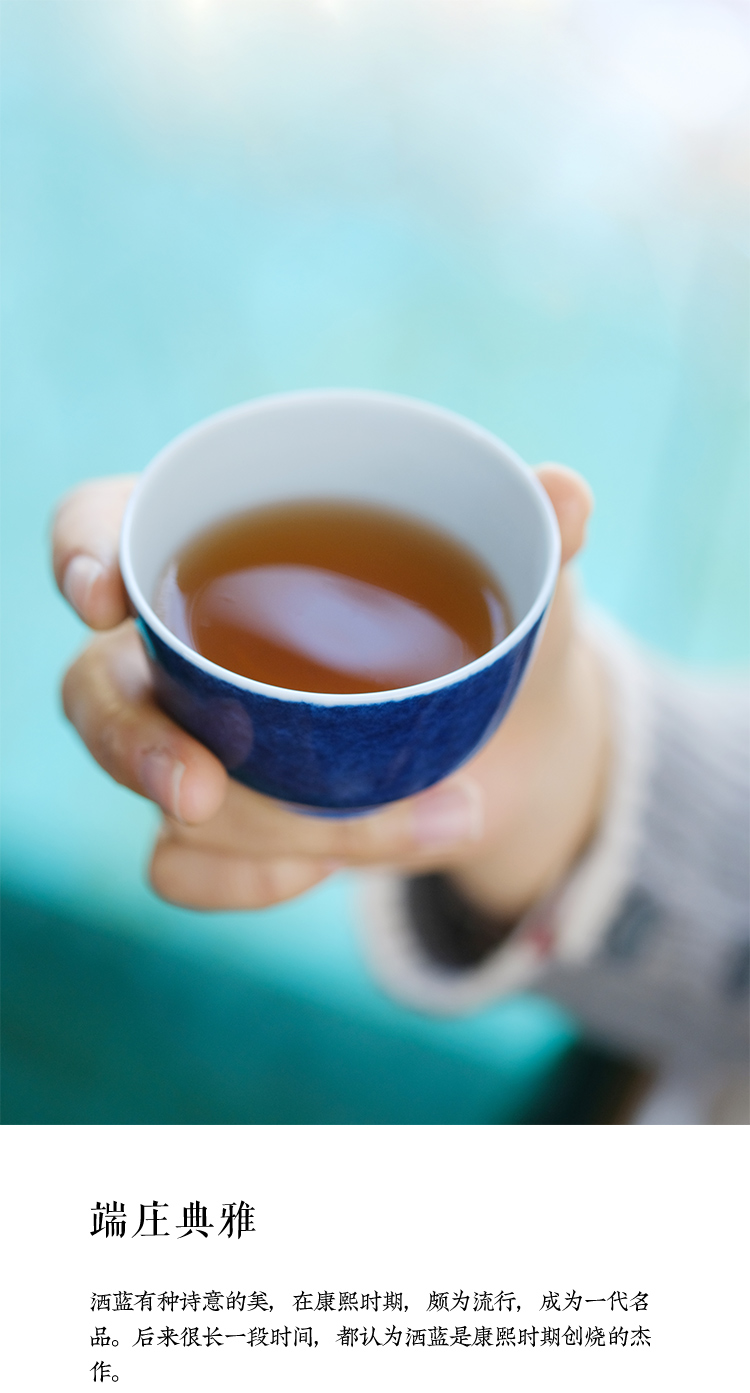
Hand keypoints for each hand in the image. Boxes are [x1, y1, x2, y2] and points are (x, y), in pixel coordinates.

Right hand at [53, 466, 607, 916]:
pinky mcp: (214, 829)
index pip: (104, 525)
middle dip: (136, 745)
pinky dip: (257, 881)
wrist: (514, 739)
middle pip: (96, 689)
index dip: (82, 552)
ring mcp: (190, 742)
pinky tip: (333, 870)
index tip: (106, 594)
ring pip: (159, 796)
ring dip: (276, 830)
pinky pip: (182, 870)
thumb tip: (567, 491)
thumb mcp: (520, 576)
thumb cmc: (488, 623)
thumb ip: (535, 529)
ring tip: (436, 819)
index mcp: (223, 544)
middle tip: (200, 790)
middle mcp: (181, 645)